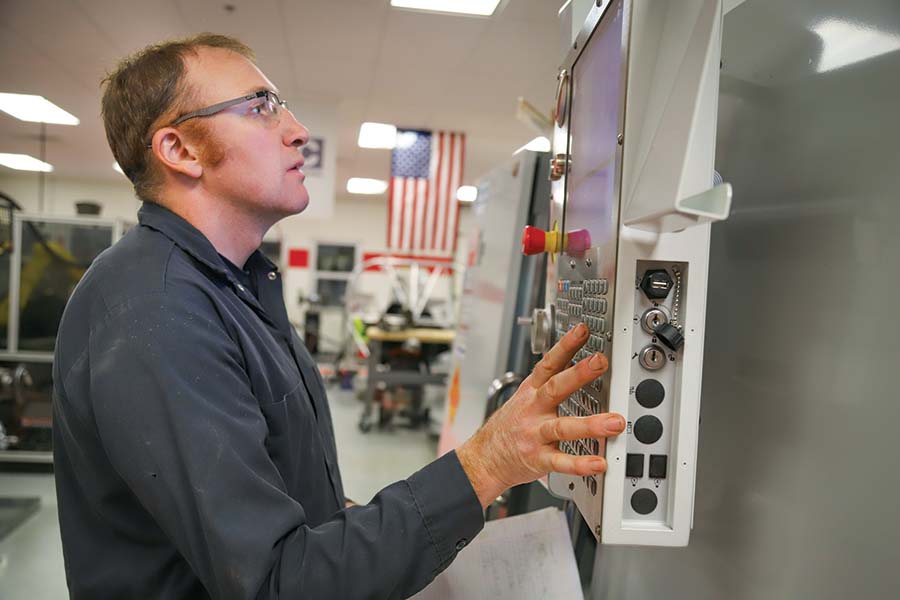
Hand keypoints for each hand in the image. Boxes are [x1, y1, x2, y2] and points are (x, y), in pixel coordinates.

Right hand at [457, 323, 624, 507]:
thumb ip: (551, 383)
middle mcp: (533, 410)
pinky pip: (560, 461)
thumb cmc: (510, 427)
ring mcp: (535, 434)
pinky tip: (598, 463)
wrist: (485, 458)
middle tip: (600, 362)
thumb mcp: (525, 398)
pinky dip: (580, 464)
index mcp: (531, 392)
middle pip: (556, 387)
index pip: (548, 363)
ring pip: (562, 427)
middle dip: (579, 373)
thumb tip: (580, 364)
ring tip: (615, 422)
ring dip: (590, 424)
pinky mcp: (538, 459)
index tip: (582, 330)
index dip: (565, 345)